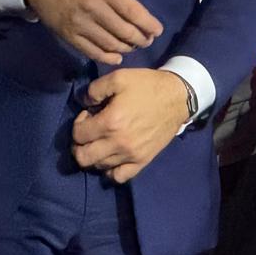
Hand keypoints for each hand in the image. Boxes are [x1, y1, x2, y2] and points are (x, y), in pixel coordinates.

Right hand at [25, 0, 162, 62]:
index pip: (132, 11)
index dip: (148, 24)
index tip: (157, 30)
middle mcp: (92, 7)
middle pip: (123, 30)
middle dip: (141, 39)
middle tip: (148, 40)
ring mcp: (79, 23)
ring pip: (109, 43)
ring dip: (127, 48)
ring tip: (134, 46)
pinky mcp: (68, 35)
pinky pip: (91, 51)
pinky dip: (107, 57)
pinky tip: (117, 57)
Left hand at [71, 68, 190, 181]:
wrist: (177, 98)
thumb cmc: (147, 86)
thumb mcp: (119, 77)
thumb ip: (95, 89)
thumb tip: (83, 102)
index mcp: (110, 122)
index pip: (78, 134)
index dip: (78, 123)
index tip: (88, 114)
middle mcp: (118, 143)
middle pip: (83, 157)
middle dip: (78, 145)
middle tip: (88, 133)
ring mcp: (131, 155)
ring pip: (98, 167)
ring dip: (94, 154)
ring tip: (102, 140)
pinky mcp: (142, 161)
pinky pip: (118, 177)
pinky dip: (110, 171)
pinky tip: (112, 158)